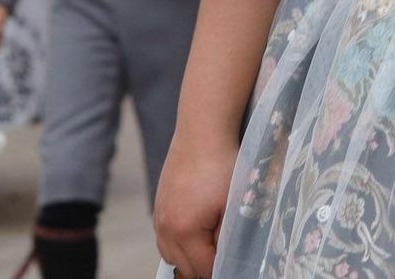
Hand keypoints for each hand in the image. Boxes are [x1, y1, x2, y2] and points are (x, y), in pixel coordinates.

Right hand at [154, 134, 238, 278]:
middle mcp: (165, 228)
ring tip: (211, 248)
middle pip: (184, 267)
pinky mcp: (159, 206)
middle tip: (226, 257)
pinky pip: (164, 239)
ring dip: (189, 258)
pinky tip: (196, 234)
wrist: (203, 130)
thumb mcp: (232, 204)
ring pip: (171, 255)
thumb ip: (227, 237)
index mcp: (184, 231)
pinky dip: (179, 244)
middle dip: (205, 266)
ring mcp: (159, 217)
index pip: (204, 269)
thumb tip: (227, 257)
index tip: (235, 263)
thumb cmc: (223, 164)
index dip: (221, 269)